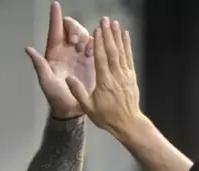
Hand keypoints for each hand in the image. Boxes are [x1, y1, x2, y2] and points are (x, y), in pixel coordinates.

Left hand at [26, 2, 94, 118]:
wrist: (73, 109)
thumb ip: (39, 65)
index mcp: (54, 54)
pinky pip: (94, 44)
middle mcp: (66, 51)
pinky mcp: (91, 60)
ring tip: (84, 48)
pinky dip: (95, 41)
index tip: (55, 5)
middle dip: (75, 29)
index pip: (54, 32)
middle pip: (71, 29)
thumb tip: (28, 49)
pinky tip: (95, 46)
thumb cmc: (56, 97)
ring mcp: (79, 55)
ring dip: (85, 35)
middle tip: (77, 42)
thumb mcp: (46, 82)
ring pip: (83, 34)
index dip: (55, 18)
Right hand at [65, 17, 142, 133]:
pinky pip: (129, 57)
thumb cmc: (106, 116)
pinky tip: (125, 35)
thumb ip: (78, 92)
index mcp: (104, 82)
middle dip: (108, 34)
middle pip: (112, 51)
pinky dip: (127, 45)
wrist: (127, 122)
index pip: (101, 59)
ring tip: (114, 23)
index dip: (99, 43)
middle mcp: (116, 76)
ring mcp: (125, 75)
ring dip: (117, 36)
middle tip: (105, 20)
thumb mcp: (88, 107)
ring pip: (121, 52)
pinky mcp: (131, 76)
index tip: (96, 30)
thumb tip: (67, 78)